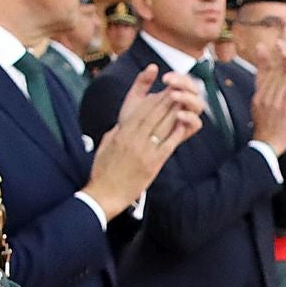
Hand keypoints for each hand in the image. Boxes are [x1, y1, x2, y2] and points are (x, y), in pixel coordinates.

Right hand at [86, 66, 197, 216]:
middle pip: (152, 116)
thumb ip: (116, 132)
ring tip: (182, 104)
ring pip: (161, 127)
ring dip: (173, 113)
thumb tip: (123, 123)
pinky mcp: (152, 165)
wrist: (104, 194)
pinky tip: (183, 125)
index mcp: (121, 134)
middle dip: (165, 102)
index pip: (139, 112)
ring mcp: (143, 152)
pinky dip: (176, 134)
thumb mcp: (106, 146)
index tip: (161, 93)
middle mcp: (133, 140)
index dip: (152, 101)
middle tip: (176, 92)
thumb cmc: (102, 171)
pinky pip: (167, 146)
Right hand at [249, 65, 285, 153]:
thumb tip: (261, 82)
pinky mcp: (284, 110)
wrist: (266, 145)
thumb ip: (260, 94)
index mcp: (257, 98)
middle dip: (282, 63)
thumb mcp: (257, 107)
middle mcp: (264, 100)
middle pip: (274, 76)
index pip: (266, 76)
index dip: (274, 64)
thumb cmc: (263, 127)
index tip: (281, 56)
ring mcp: (274, 105)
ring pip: (283, 82)